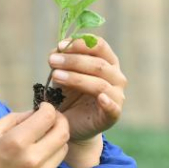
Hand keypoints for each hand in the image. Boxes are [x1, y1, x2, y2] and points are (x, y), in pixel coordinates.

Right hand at [0, 103, 68, 167]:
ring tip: (45, 137)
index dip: (49, 108)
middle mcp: (33, 159)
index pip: (47, 118)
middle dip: (60, 120)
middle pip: (63, 132)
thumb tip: (37, 112)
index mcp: (16, 142)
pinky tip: (38, 155)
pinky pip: (55, 163)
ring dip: (57, 138)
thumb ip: (17, 118)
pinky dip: (51, 155)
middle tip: (51, 119)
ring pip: (64, 148)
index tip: (43, 108)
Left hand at [47, 36, 126, 167]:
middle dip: (73, 61)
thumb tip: (57, 50)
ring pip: (100, 84)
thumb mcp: (62, 73)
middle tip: (51, 60)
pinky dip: (108, 102)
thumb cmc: (68, 94)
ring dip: (76, 78)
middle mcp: (116, 76)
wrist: (70, 123)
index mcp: (107, 61)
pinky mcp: (113, 115)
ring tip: (56, 76)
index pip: (99, 46)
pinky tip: (100, 98)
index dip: (80, 44)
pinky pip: (113, 108)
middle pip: (98, 64)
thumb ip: (60, 60)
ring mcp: (117, 96)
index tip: (59, 46)